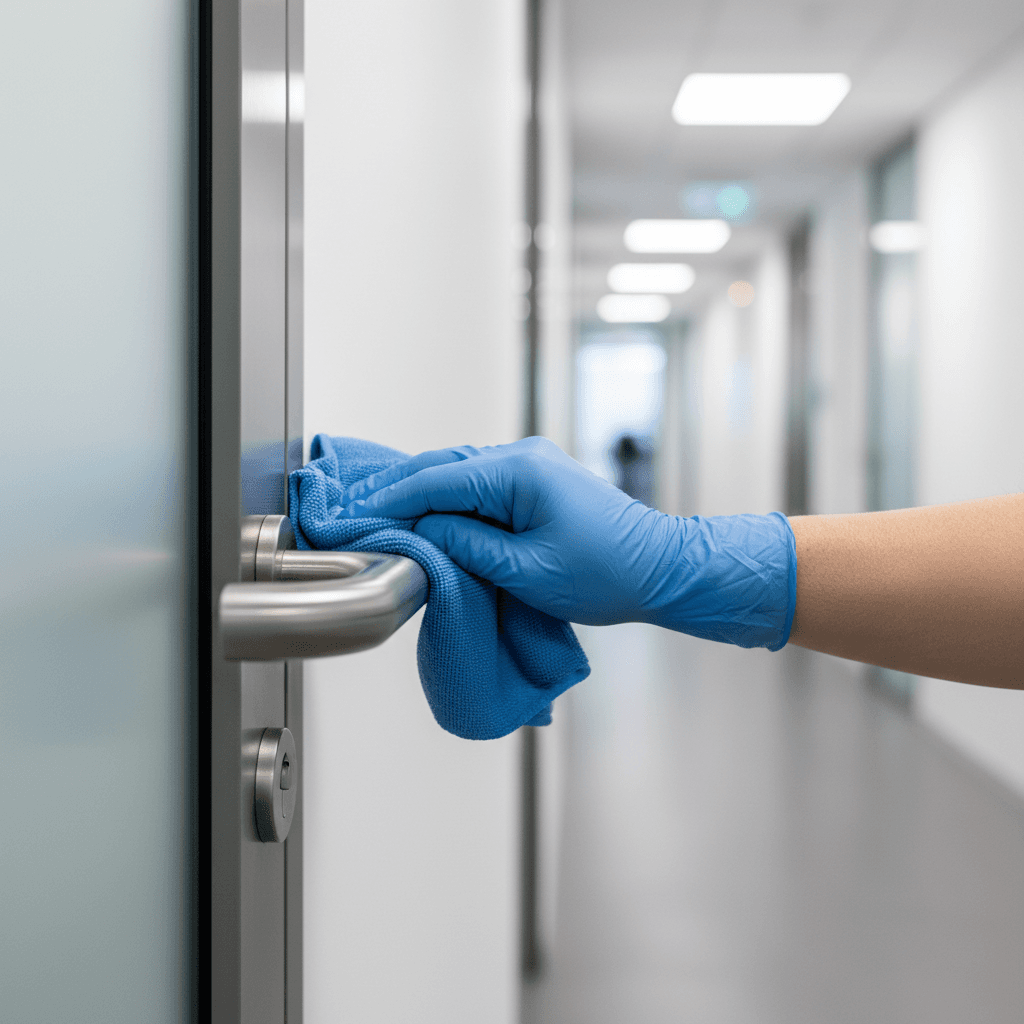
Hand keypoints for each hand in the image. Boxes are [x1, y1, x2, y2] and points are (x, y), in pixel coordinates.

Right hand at [339, 437, 795, 647]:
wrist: (662, 569)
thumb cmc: (605, 574)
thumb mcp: (525, 570)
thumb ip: (464, 545)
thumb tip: (419, 530)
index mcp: (518, 471)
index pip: (435, 479)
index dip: (390, 500)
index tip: (354, 517)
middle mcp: (521, 456)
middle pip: (441, 467)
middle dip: (397, 492)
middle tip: (356, 515)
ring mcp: (530, 464)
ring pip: (458, 473)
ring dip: (420, 494)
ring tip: (381, 517)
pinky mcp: (536, 480)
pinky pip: (478, 483)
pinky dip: (448, 498)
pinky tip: (427, 515)